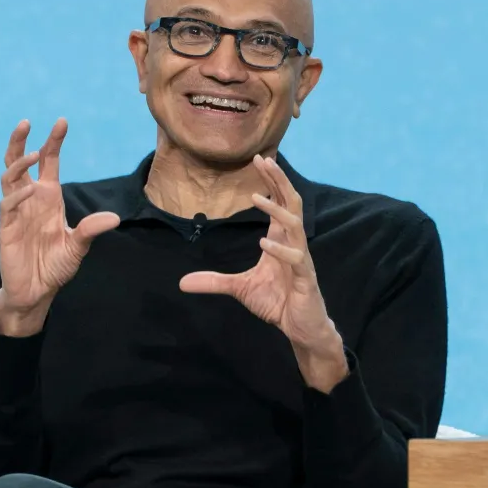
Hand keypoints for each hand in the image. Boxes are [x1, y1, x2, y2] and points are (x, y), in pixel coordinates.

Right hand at [0, 118, 118, 334]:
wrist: (36, 292)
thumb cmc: (54, 267)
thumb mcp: (77, 246)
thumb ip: (90, 230)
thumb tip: (113, 218)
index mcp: (48, 198)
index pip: (49, 163)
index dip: (53, 142)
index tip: (62, 122)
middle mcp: (31, 200)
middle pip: (20, 163)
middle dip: (21, 141)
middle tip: (26, 122)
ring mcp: (17, 213)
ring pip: (9, 178)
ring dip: (19, 164)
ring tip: (33, 152)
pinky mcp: (7, 230)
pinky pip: (8, 206)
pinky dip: (18, 197)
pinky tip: (29, 191)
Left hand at [179, 156, 349, 391]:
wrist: (301, 328)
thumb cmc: (277, 302)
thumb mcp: (239, 289)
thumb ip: (214, 281)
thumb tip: (182, 282)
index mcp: (281, 239)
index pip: (280, 202)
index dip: (271, 181)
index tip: (259, 160)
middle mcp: (294, 243)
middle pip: (291, 203)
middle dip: (278, 181)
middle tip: (264, 160)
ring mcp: (301, 259)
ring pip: (295, 225)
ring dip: (277, 210)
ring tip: (256, 197)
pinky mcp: (305, 278)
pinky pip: (296, 258)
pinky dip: (280, 250)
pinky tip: (263, 244)